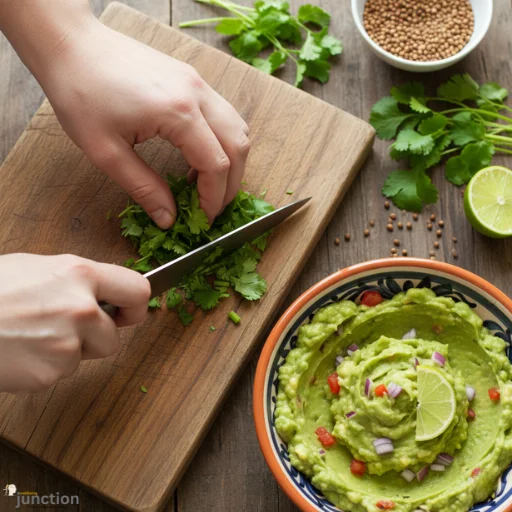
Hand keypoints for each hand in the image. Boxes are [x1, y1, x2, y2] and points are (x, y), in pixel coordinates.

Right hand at [0, 254, 149, 392]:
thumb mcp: (39, 268)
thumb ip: (79, 281)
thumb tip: (105, 294)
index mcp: (80, 274)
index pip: (138, 290)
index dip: (135, 306)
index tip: (128, 313)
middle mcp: (81, 309)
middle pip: (114, 337)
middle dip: (94, 338)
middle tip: (62, 329)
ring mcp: (66, 344)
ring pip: (85, 357)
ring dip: (68, 353)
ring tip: (32, 336)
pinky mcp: (48, 373)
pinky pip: (60, 373)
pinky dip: (45, 368)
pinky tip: (21, 351)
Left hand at [34, 11, 248, 227]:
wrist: (71, 45)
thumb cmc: (81, 93)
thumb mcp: (106, 152)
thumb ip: (143, 188)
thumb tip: (168, 219)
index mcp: (178, 112)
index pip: (217, 164)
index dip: (214, 198)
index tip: (203, 220)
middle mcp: (197, 93)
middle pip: (238, 147)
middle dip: (231, 184)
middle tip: (211, 208)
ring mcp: (198, 82)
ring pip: (238, 128)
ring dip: (231, 161)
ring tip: (207, 185)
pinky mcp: (192, 79)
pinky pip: (224, 115)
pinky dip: (222, 141)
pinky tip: (199, 156)